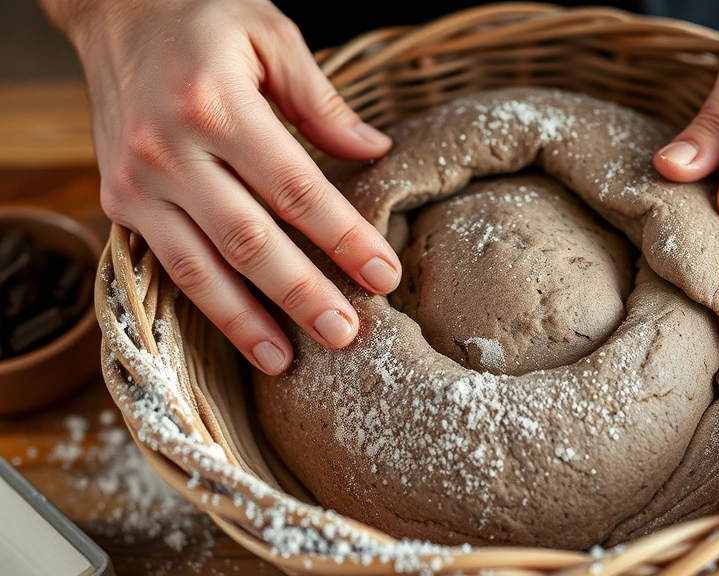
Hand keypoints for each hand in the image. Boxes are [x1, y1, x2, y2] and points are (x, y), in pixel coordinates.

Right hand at [43, 0, 401, 373]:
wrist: (113, 15)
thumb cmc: (202, 21)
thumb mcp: (271, 35)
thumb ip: (322, 102)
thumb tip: (374, 153)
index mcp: (217, 105)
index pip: (297, 189)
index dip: (344, 237)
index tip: (383, 275)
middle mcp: (170, 150)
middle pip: (250, 241)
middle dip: (303, 294)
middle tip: (347, 334)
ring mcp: (138, 182)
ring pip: (200, 268)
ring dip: (247, 320)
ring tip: (289, 360)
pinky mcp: (118, 202)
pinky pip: (166, 266)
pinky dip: (205, 306)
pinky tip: (240, 334)